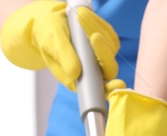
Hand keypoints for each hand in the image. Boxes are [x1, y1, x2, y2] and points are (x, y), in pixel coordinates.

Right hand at [0, 1, 118, 90]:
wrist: (49, 24)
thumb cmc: (48, 38)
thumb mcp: (52, 45)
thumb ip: (63, 58)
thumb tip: (75, 73)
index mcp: (82, 81)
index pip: (101, 89)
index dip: (110, 89)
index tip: (117, 84)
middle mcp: (96, 71)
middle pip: (110, 67)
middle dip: (103, 52)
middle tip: (93, 36)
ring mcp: (103, 55)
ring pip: (109, 46)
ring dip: (95, 29)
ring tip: (78, 16)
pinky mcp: (106, 40)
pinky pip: (107, 32)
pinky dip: (97, 23)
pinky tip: (84, 15)